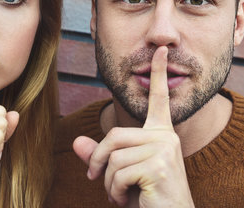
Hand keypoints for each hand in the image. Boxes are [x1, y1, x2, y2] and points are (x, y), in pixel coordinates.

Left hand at [74, 46, 193, 206]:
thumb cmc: (148, 199)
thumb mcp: (121, 175)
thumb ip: (101, 157)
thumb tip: (77, 142)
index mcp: (160, 134)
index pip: (158, 99)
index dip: (158, 74)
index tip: (161, 50)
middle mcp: (166, 136)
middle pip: (114, 136)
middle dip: (100, 162)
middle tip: (101, 182)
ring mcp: (164, 150)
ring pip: (113, 157)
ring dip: (108, 182)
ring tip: (121, 194)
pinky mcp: (158, 166)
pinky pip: (117, 172)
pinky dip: (113, 191)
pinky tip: (127, 199)